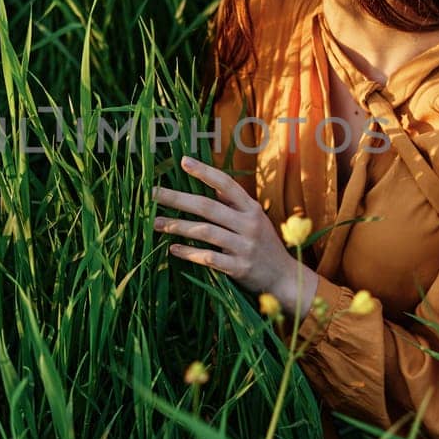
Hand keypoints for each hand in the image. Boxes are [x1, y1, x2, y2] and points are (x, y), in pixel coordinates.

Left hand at [152, 155, 311, 302]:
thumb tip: (213, 183)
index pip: (226, 184)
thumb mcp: (256, 219)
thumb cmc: (264, 244)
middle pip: (208, 207)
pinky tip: (173, 249)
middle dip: (178, 199)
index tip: (184, 161)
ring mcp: (244, 246)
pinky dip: (189, 252)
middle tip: (153, 194)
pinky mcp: (239, 268)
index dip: (205, 172)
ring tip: (157, 224)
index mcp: (251, 209)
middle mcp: (249, 224)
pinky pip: (209, 257)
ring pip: (205, 232)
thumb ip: (235, 203)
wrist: (284, 277)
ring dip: (178, 226)